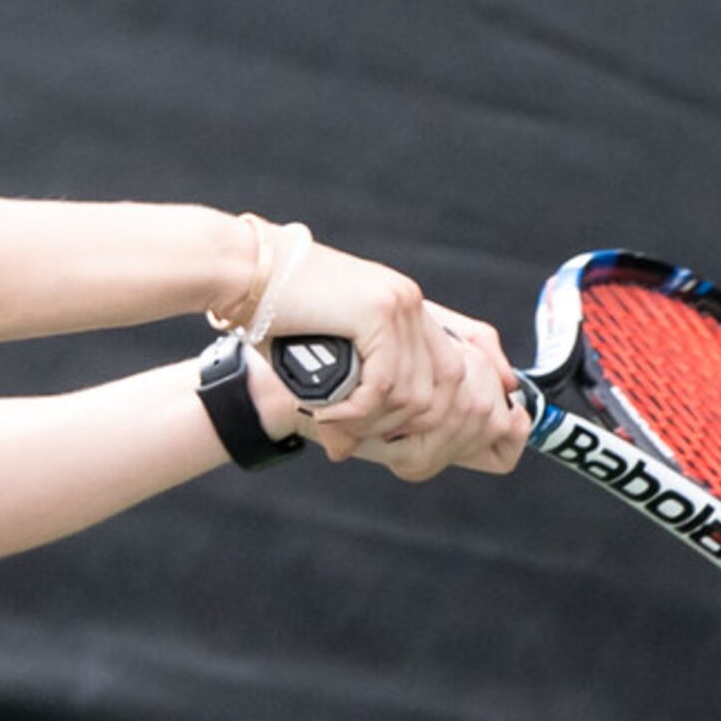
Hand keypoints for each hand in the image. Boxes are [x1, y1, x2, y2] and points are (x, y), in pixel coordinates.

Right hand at [257, 267, 527, 478]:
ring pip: (417, 394)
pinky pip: (386, 385)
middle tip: (362, 443)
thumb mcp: (328, 352)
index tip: (461, 431)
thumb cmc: (273, 314)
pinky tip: (327, 412)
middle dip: (412, 428)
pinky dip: (357, 411)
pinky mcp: (378, 312)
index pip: (470, 354)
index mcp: (406, 306)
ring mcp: (399, 305)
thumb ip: (355, 386)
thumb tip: (351, 448)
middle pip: (449, 386)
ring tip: (334, 424)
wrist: (242, 272)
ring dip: (375, 423)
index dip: (478, 393)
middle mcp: (411, 303)